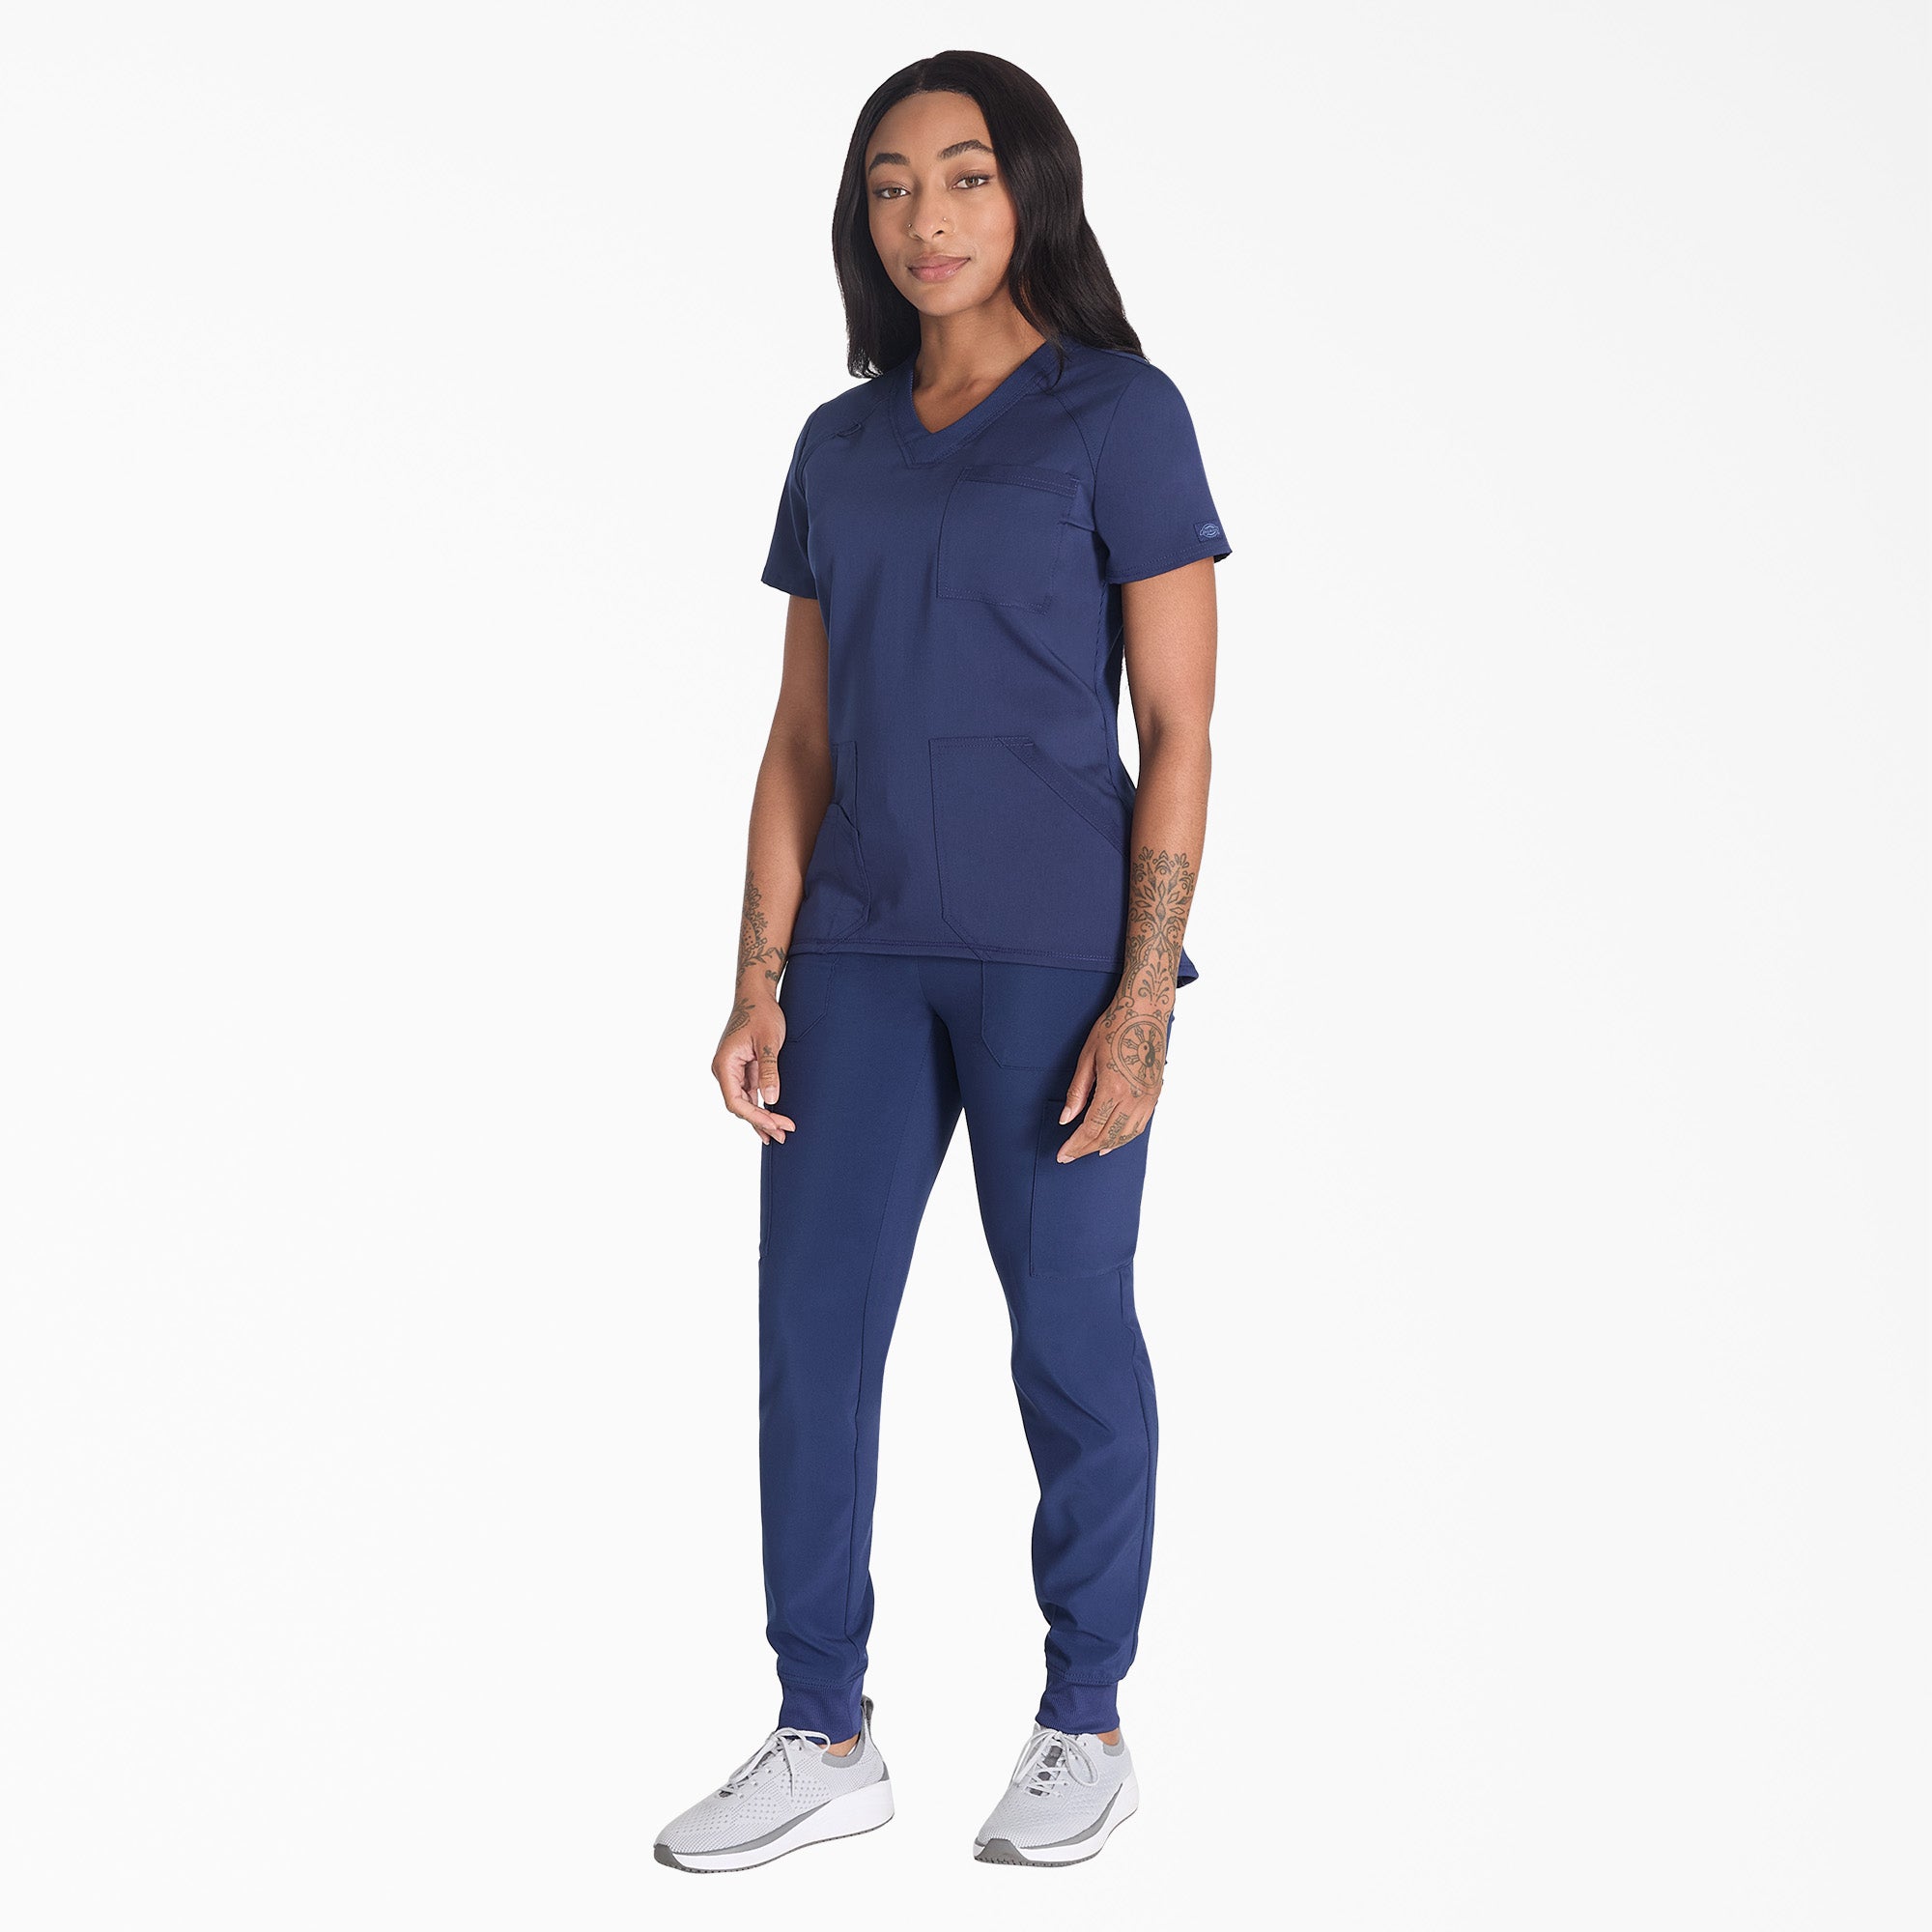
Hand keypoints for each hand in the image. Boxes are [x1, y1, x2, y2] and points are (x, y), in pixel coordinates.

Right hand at [713, 991, 796, 1143]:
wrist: (756, 995)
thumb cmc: (761, 1013)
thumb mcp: (768, 1041)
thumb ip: (769, 1070)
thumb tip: (771, 1099)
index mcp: (725, 1065)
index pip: (735, 1101)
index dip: (755, 1116)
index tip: (776, 1124)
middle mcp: (724, 1070)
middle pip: (740, 1106)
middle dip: (761, 1121)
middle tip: (785, 1134)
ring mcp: (733, 1071)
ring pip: (745, 1102)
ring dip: (762, 1117)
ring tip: (781, 1134)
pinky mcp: (743, 1069)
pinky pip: (750, 1093)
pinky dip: (761, 1106)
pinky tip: (773, 1120)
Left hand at [1053, 993, 1168, 1162]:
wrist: (1145, 1012)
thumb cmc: (1113, 1028)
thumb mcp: (1087, 1057)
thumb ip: (1077, 1091)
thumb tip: (1066, 1119)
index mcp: (1114, 1088)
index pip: (1091, 1127)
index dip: (1075, 1145)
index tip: (1062, 1154)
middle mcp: (1134, 1097)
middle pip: (1108, 1136)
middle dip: (1086, 1149)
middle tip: (1070, 1156)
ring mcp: (1148, 1097)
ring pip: (1126, 1135)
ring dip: (1106, 1146)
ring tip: (1089, 1151)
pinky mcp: (1155, 1093)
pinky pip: (1140, 1124)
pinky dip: (1125, 1137)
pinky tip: (1114, 1140)